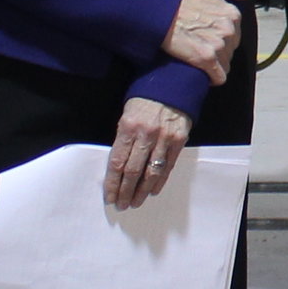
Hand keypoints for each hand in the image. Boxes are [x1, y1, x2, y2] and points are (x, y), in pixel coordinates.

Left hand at [106, 95, 191, 209]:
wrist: (173, 84)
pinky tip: (153, 191)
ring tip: (135, 202)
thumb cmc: (145, 99)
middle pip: (132, 171)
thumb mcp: (127, 114)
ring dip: (142, 191)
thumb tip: (119, 166)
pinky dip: (160, 181)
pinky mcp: (178, 140)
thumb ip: (124, 139)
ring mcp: (163, 138)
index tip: (109, 197)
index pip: (117, 162)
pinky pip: (168, 165)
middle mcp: (146, 134)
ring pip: (151, 172)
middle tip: (121, 205)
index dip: (112, 183)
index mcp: (128, 127)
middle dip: (125, 191)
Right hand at [163, 0, 250, 83]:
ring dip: (216, 64)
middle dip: (220, 50)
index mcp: (232, 14)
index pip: (236, 33)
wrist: (161, 12)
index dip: (223, 36)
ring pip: (226, 63)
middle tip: (202, 45)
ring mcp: (219, 45)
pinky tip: (206, 75)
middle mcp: (229, 30)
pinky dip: (214, 78)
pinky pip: (219, 77)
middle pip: (232, 49)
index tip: (210, 35)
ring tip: (200, 57)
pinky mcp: (207, 59)